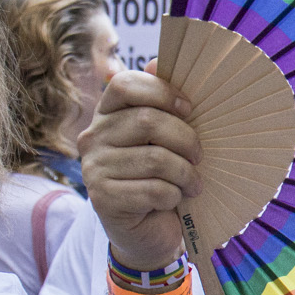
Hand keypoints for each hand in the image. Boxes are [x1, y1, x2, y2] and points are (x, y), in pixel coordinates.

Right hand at [79, 62, 201, 270]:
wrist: (149, 231)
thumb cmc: (163, 178)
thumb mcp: (168, 139)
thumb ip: (165, 104)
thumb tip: (159, 62)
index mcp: (109, 114)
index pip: (125, 84)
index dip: (162, 92)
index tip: (190, 109)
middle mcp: (94, 136)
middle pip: (147, 121)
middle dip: (186, 140)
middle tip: (199, 156)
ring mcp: (94, 168)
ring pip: (155, 159)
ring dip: (185, 174)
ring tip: (192, 184)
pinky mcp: (102, 198)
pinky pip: (153, 190)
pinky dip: (174, 196)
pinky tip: (173, 201)